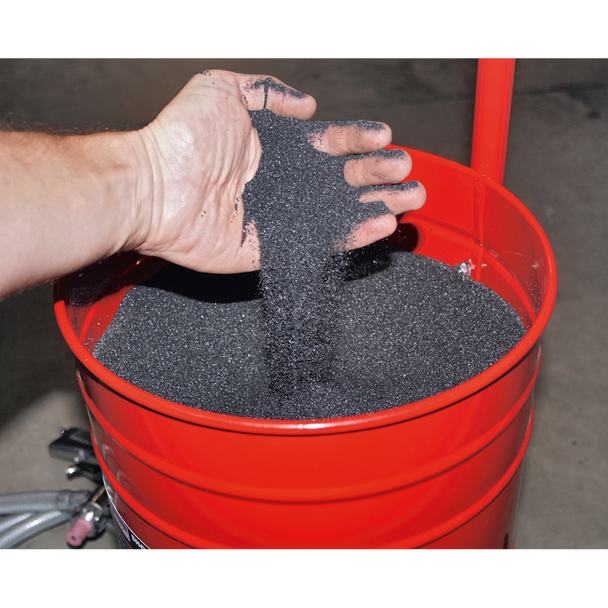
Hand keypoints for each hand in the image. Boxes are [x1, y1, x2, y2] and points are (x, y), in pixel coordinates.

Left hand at [131, 69, 424, 273]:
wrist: (152, 186)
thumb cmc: (180, 137)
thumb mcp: (223, 89)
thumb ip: (269, 92)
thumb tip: (307, 104)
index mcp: (274, 149)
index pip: (328, 144)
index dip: (357, 140)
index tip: (384, 138)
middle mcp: (281, 184)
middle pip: (341, 180)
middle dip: (377, 175)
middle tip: (407, 173)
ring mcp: (278, 218)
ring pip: (337, 213)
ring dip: (375, 206)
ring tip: (407, 200)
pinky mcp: (271, 249)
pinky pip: (317, 244)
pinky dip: (350, 238)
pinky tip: (377, 227)